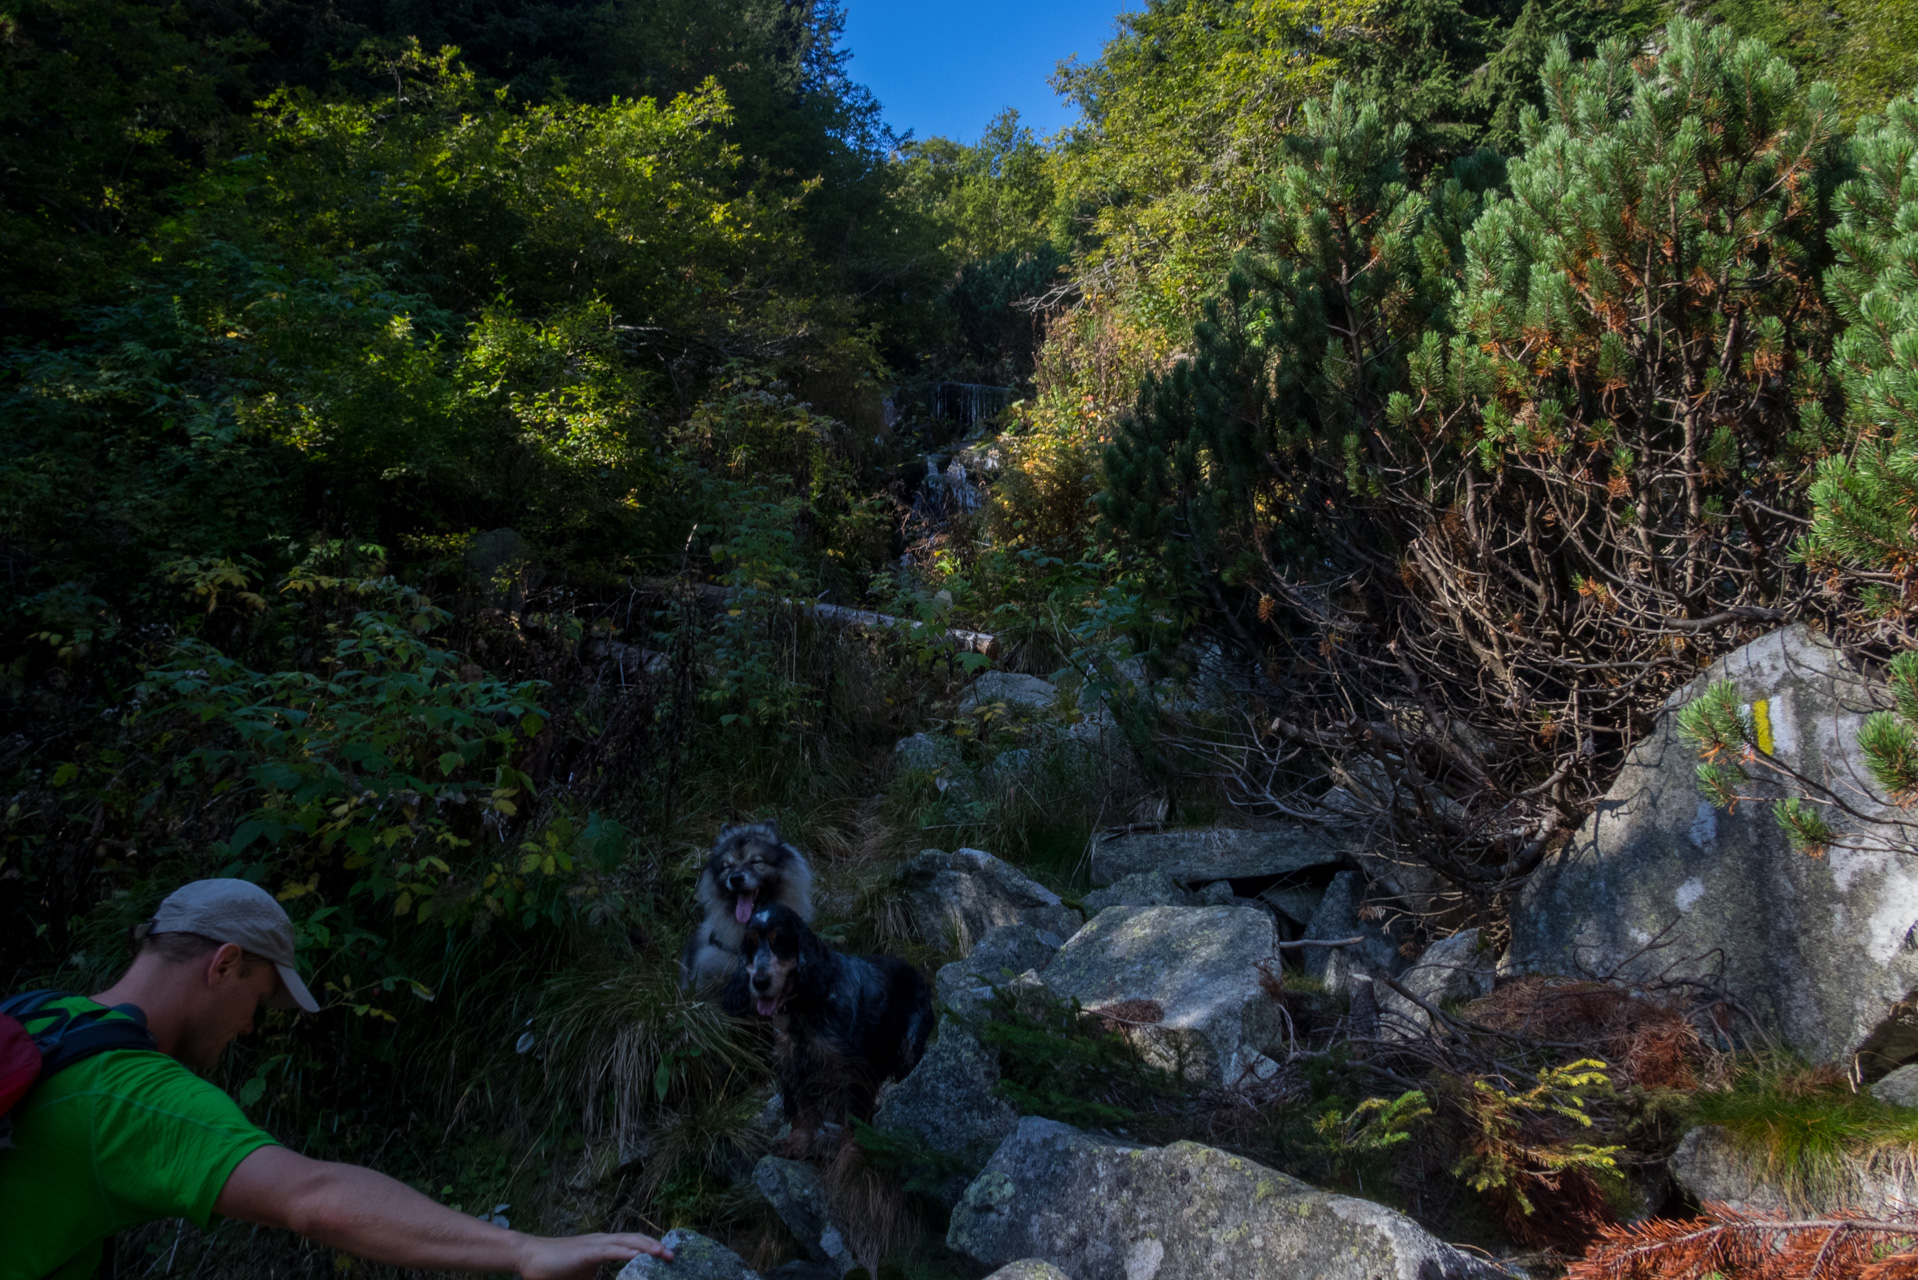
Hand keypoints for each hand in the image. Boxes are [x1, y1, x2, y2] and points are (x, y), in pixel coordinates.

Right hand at [515, 1232, 673, 1278]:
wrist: (529, 1258)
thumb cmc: (555, 1269)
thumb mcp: (584, 1277)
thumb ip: (600, 1279)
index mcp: (604, 1246)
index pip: (633, 1244)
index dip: (650, 1247)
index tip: (666, 1256)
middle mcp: (603, 1241)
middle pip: (635, 1239)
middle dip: (655, 1246)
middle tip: (673, 1256)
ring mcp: (595, 1244)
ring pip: (626, 1241)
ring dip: (647, 1246)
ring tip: (663, 1253)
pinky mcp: (586, 1251)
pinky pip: (609, 1250)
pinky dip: (625, 1251)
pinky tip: (637, 1254)